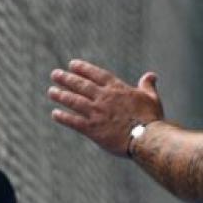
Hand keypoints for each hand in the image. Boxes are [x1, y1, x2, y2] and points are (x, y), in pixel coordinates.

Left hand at [49, 60, 164, 155]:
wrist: (145, 138)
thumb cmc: (151, 118)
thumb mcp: (151, 98)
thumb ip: (147, 86)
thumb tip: (151, 75)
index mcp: (117, 89)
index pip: (96, 74)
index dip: (83, 69)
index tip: (72, 64)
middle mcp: (103, 98)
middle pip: (80, 85)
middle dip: (66, 79)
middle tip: (54, 74)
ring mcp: (96, 113)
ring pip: (74, 101)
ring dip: (61, 95)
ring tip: (51, 91)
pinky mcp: (92, 129)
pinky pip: (73, 121)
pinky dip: (63, 117)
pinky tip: (55, 114)